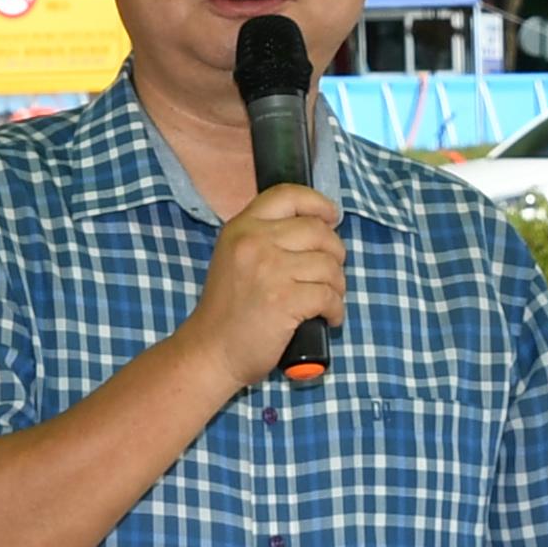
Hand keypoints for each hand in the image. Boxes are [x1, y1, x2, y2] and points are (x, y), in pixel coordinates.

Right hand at [178, 183, 342, 391]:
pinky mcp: (284, 300)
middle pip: (318, 231)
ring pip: (328, 265)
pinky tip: (326, 318)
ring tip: (326, 300)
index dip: (317, 203)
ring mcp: (270, 270)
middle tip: (330, 274)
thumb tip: (318, 228)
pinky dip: (335, 309)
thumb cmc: (228, 310)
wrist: (210, 351)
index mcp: (242, 227)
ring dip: (337, 285)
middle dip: (335, 253)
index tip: (331, 217)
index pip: (288, 195)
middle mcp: (254, 242)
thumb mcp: (235, 257)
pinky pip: (329, 295)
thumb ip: (265, 238)